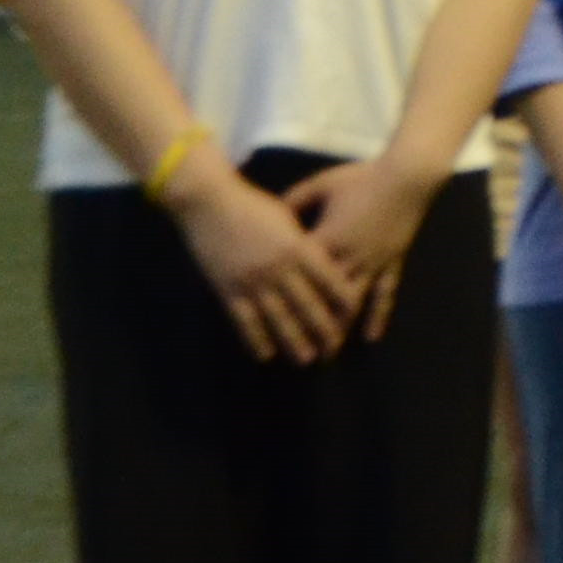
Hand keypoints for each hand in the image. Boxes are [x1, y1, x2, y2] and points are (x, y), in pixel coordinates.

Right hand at [166, 159, 364, 365]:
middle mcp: (279, 268)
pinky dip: (256, 339)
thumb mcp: (288, 220)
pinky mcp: (228, 288)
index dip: (342, 301)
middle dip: (323, 329)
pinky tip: (265, 354)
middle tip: (334, 349)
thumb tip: (324, 260)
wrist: (209, 202)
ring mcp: (252, 281)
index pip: (328, 280)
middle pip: (307, 304)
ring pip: (278, 318)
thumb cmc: (252, 206)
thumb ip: (303, 243)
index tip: (353, 318)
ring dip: (293, 340)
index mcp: (298, 247)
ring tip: (306, 359)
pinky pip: (244, 320)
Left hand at [285, 155, 445, 339]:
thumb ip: (296, 200)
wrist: (406, 176)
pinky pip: (384, 294)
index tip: (265, 317)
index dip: (283, 295)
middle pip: (323, 299)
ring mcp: (372, 263)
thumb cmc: (362, 178)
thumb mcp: (322, 185)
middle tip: (294, 350)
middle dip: (309, 326)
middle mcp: (349, 258)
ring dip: (339, 329)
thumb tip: (272, 212)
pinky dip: (377, 317)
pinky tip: (371, 338)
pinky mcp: (391, 262)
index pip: (299, 274)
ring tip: (327, 353)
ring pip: (351, 303)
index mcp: (327, 238)